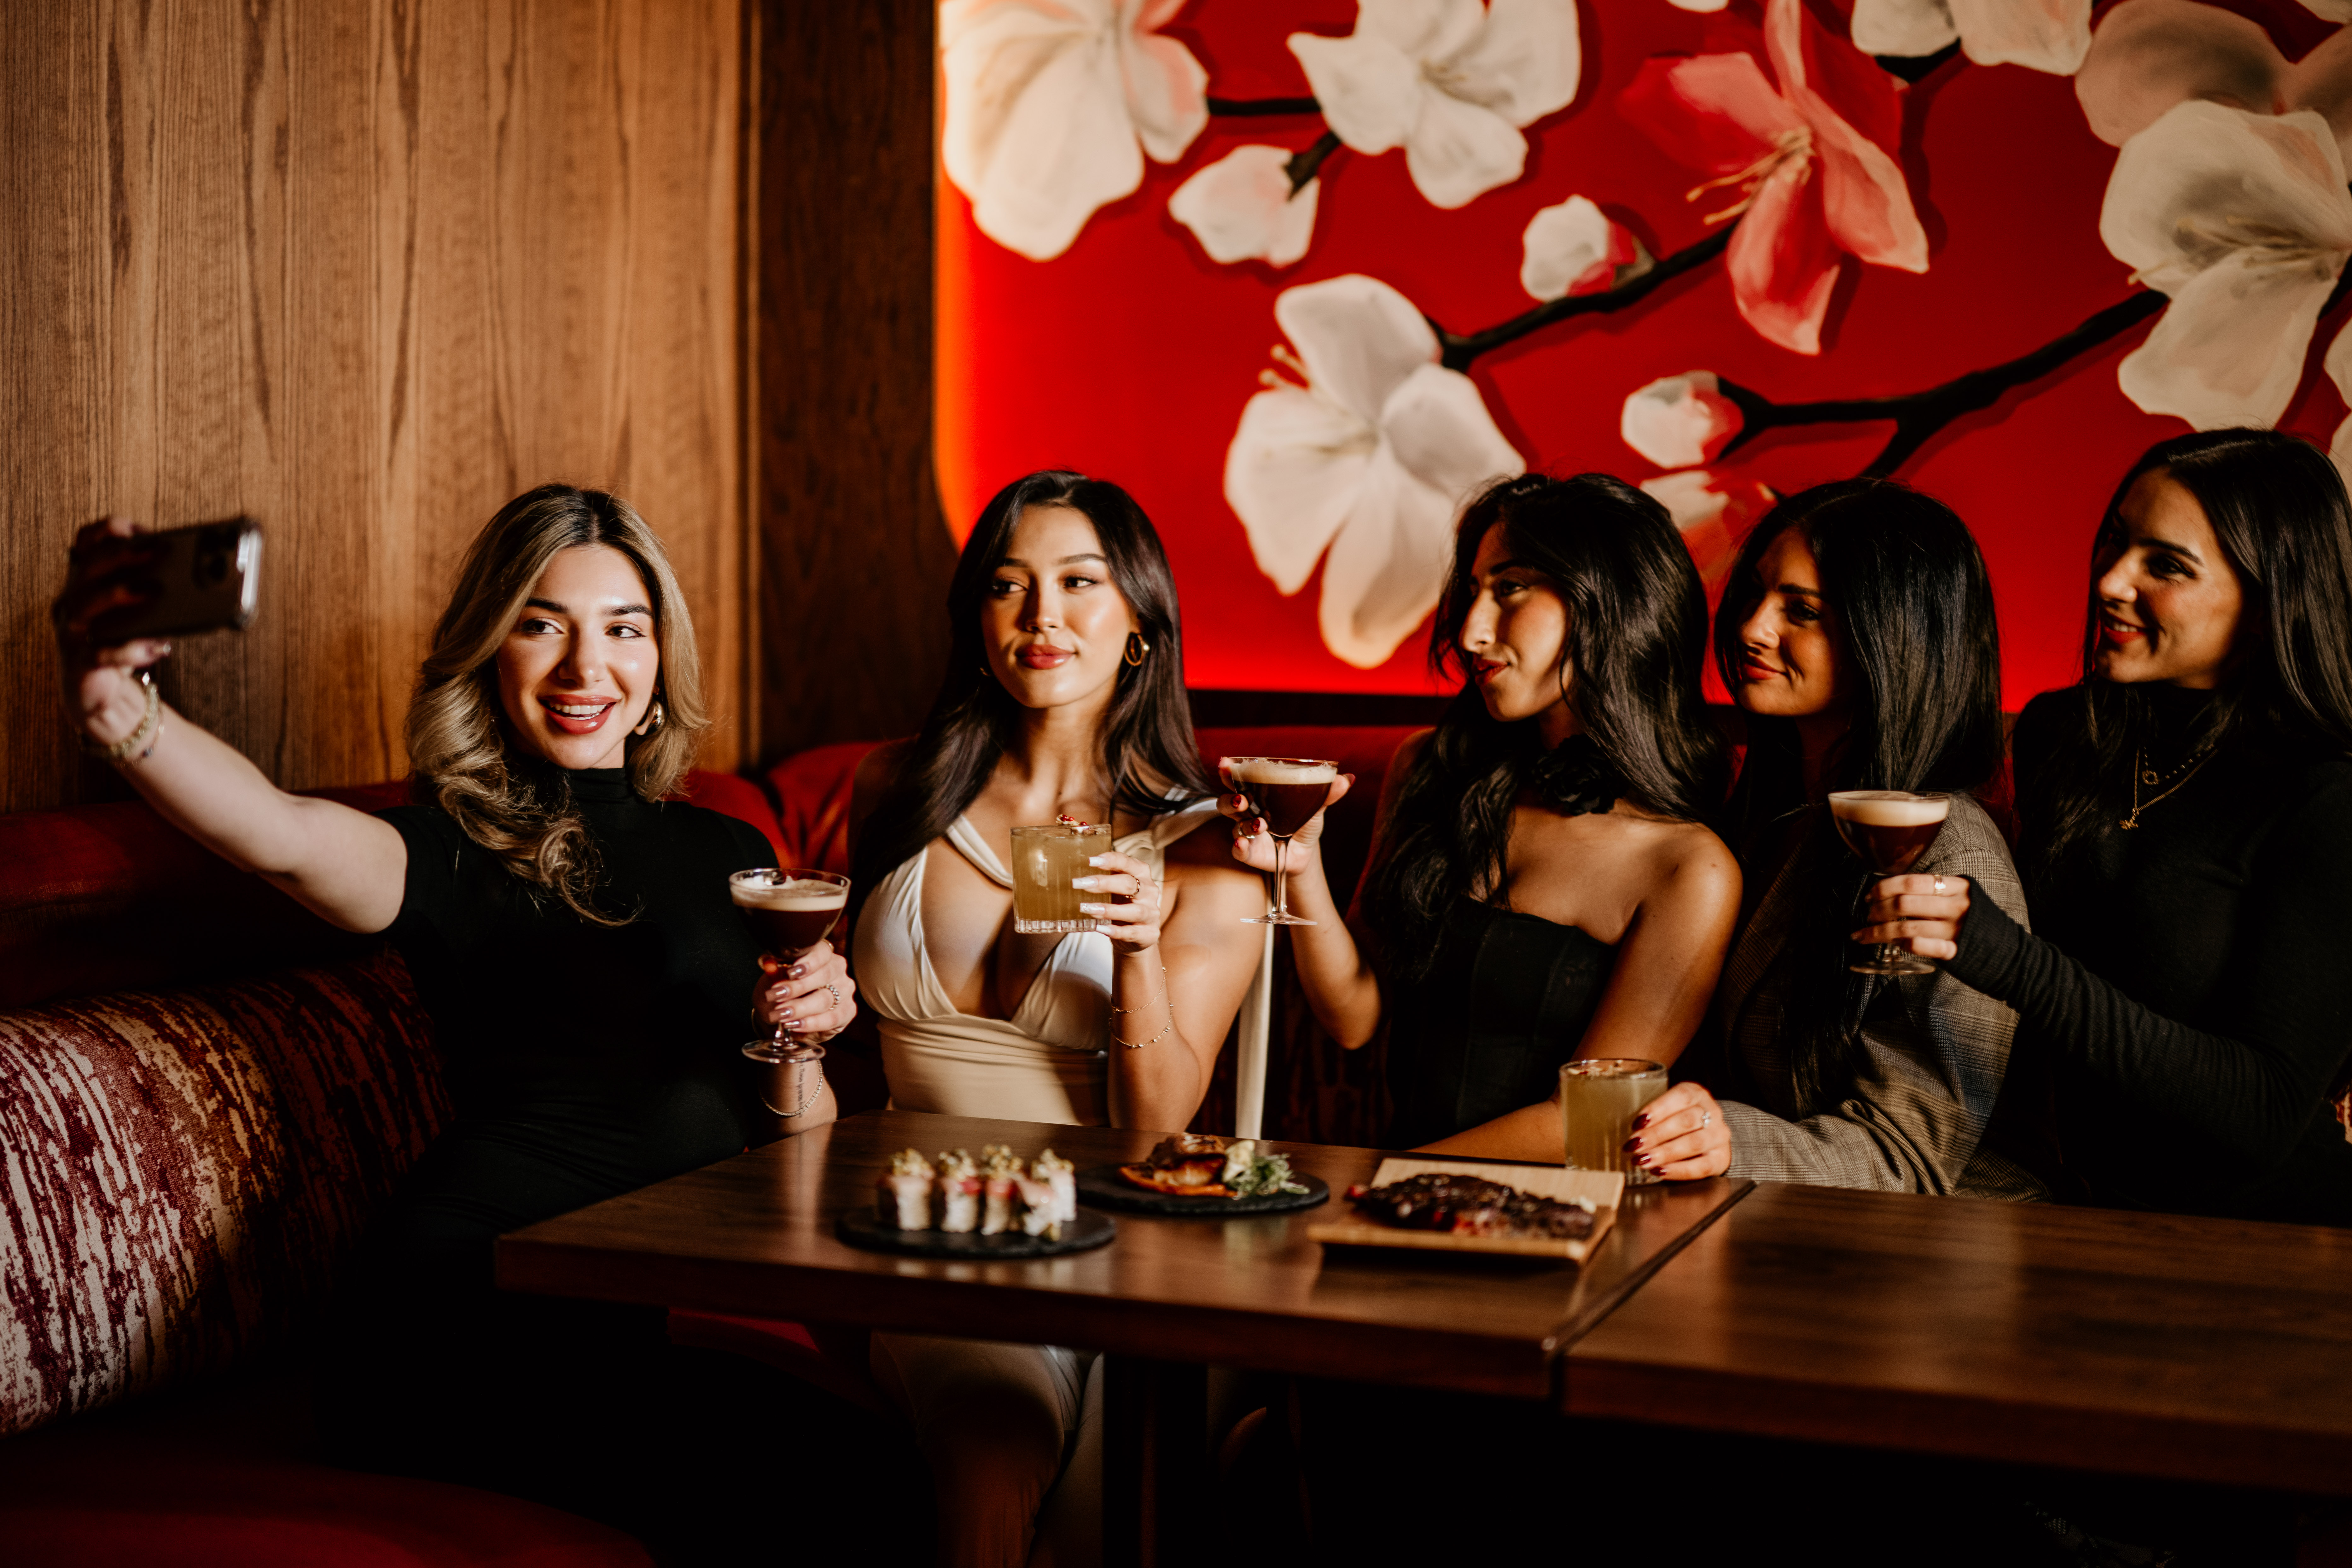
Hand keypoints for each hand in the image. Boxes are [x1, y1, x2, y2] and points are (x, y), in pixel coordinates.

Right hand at [54, 517, 171, 745]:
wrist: (100, 694)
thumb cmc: (122, 643)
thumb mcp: (141, 613)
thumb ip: (159, 591)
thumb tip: (211, 574)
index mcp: (87, 582)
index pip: (86, 543)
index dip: (109, 530)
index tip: (142, 529)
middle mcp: (73, 602)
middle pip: (88, 567)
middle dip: (122, 554)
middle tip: (157, 550)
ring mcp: (71, 632)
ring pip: (86, 604)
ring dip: (120, 593)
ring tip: (153, 591)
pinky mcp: (79, 664)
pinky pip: (100, 653)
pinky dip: (130, 649)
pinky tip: (158, 647)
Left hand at [756, 938, 856, 1040]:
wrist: (789, 1018)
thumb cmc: (783, 994)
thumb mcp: (772, 982)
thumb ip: (772, 972)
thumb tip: (767, 963)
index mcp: (821, 955)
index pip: (822, 952)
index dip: (808, 962)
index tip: (790, 972)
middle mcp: (837, 969)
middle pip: (824, 976)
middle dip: (797, 987)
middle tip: (776, 996)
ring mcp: (845, 990)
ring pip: (825, 999)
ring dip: (800, 1008)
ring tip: (781, 1014)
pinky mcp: (847, 1011)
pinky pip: (831, 1018)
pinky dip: (811, 1023)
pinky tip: (795, 1025)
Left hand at [1076, 849, 1161, 956]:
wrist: (1136, 934)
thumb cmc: (1122, 904)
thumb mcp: (1115, 888)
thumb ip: (1104, 879)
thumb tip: (1075, 875)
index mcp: (1141, 874)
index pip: (1127, 863)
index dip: (1110, 860)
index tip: (1090, 861)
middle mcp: (1149, 891)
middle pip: (1129, 884)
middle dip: (1103, 883)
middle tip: (1079, 884)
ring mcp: (1151, 913)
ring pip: (1134, 910)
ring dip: (1109, 910)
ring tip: (1087, 909)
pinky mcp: (1149, 933)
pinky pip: (1132, 932)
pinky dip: (1115, 931)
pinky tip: (1099, 928)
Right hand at [1219, 773, 1353, 876]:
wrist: (1306, 853)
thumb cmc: (1304, 822)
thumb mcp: (1315, 807)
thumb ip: (1327, 793)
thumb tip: (1348, 779)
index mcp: (1259, 795)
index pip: (1239, 780)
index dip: (1229, 772)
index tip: (1225, 763)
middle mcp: (1248, 812)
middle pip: (1227, 802)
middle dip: (1230, 799)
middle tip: (1242, 798)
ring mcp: (1247, 833)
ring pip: (1234, 825)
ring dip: (1244, 823)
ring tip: (1261, 824)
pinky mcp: (1250, 853)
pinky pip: (1238, 850)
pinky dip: (1239, 847)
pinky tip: (1243, 844)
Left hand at [1624, 1081, 1729, 1179]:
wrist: (1710, 1135)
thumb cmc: (1679, 1119)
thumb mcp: (1668, 1107)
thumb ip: (1651, 1113)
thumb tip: (1616, 1126)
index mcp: (1696, 1093)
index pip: (1681, 1097)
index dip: (1658, 1109)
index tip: (1637, 1123)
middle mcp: (1712, 1112)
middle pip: (1685, 1122)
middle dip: (1656, 1134)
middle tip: (1633, 1145)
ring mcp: (1718, 1136)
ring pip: (1693, 1143)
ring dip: (1664, 1153)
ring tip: (1642, 1160)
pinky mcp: (1720, 1159)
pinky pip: (1700, 1167)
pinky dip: (1677, 1170)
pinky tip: (1659, 1171)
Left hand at [1851, 873, 1972, 960]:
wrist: (2006, 949)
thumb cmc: (1975, 920)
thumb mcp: (1960, 897)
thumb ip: (1935, 891)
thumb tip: (1893, 891)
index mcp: (1957, 887)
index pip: (1912, 882)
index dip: (1884, 888)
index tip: (1870, 896)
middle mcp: (1956, 906)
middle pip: (1904, 903)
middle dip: (1878, 910)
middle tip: (1869, 915)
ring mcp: (1955, 930)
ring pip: (1906, 928)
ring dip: (1879, 931)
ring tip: (1866, 934)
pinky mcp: (1953, 951)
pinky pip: (1920, 945)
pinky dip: (1902, 944)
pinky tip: (1893, 945)